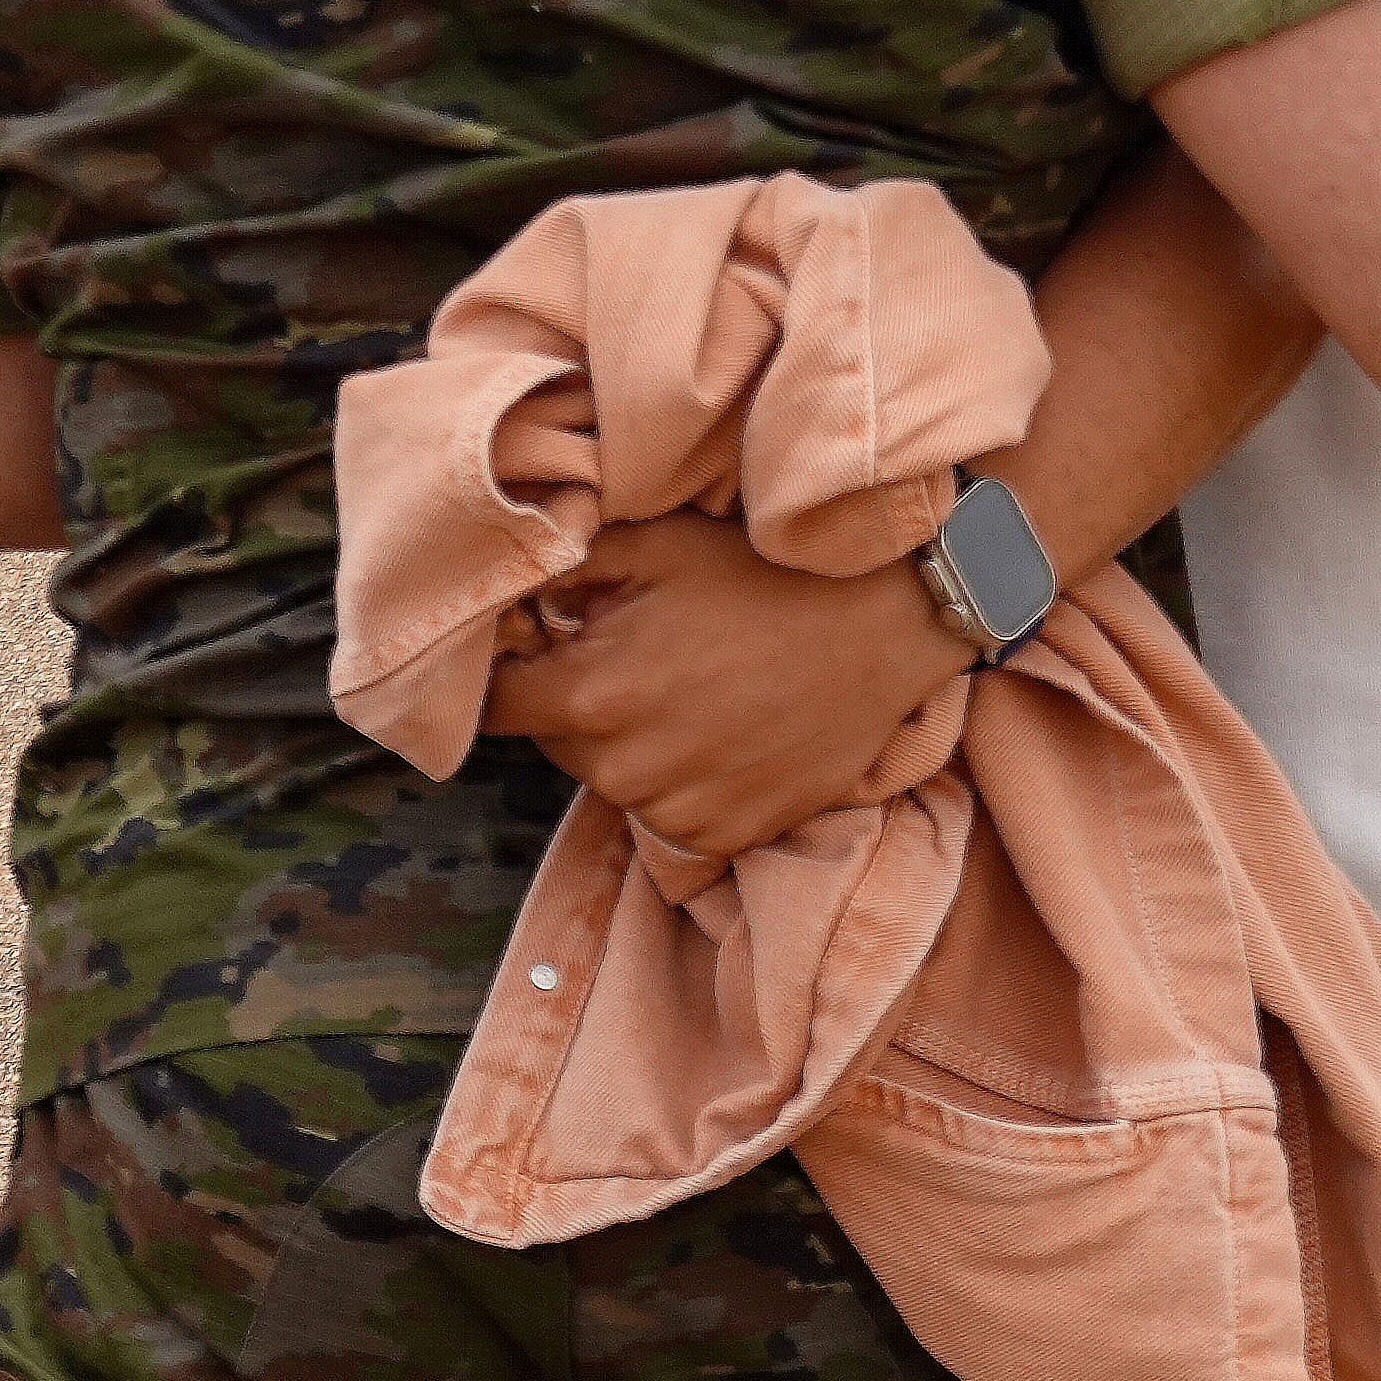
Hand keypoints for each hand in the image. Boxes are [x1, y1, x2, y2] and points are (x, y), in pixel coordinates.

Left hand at [478, 514, 969, 860]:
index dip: (508, 671)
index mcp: (589, 696)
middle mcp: (624, 769)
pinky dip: (686, 778)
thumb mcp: (654, 545)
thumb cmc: (763, 572)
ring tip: (694, 687)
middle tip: (637, 650)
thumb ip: (562, 569)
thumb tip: (506, 592)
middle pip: (556, 742)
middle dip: (578, 699)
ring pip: (616, 778)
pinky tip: (728, 727)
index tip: (536, 648)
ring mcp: (678, 811)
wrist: (884, 622)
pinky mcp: (729, 835)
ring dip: (633, 742)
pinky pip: (674, 813)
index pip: (495, 706)